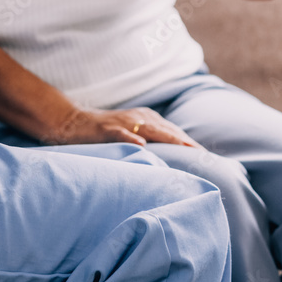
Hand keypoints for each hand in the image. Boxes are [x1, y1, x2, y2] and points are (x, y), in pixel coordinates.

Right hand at [47, 107, 201, 147]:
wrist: (73, 123)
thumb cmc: (106, 133)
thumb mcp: (132, 137)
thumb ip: (150, 144)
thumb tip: (171, 164)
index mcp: (148, 120)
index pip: (174, 133)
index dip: (190, 144)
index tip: (208, 158)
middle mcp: (139, 118)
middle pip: (167, 130)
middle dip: (185, 143)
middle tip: (203, 157)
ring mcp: (123, 123)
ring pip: (149, 129)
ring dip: (167, 138)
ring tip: (185, 149)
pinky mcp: (106, 128)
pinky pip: (120, 133)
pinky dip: (131, 138)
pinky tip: (141, 145)